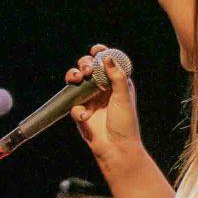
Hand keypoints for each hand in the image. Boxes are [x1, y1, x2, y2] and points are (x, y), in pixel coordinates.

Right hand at [67, 43, 143, 170]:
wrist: (115, 148)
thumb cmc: (125, 123)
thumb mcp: (123, 97)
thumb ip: (116, 76)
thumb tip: (107, 57)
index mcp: (117, 83)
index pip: (107, 63)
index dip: (101, 54)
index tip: (96, 50)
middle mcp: (102, 89)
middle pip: (88, 68)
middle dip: (84, 64)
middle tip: (85, 70)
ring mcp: (89, 99)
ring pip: (76, 82)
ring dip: (73, 77)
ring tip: (75, 79)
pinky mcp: (79, 112)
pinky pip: (72, 105)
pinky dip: (77, 109)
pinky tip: (85, 116)